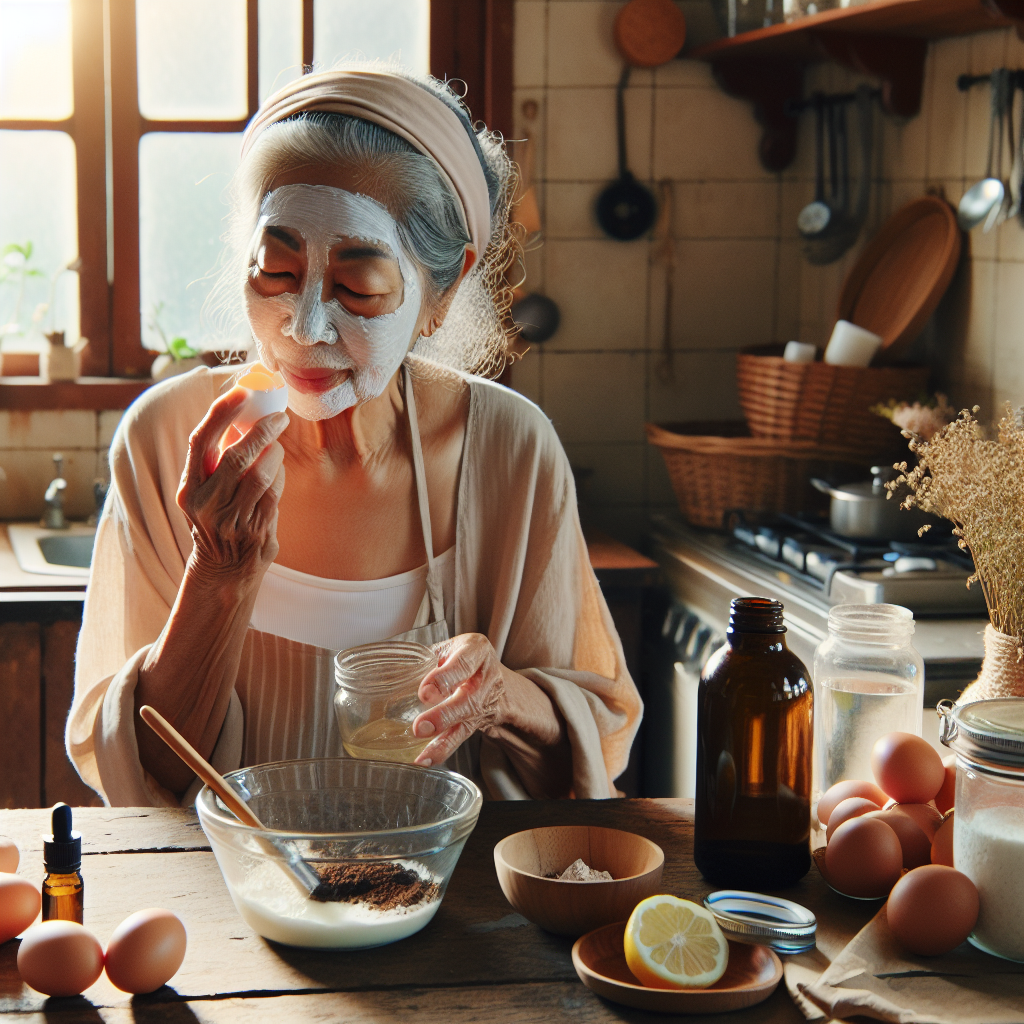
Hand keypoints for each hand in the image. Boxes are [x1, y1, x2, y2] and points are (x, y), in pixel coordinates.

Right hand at [176, 388, 287, 585]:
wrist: (222, 570)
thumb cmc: (216, 519)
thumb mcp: (205, 493)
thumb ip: (216, 461)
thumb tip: (241, 416)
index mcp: (188, 488)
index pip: (200, 441)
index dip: (220, 413)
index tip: (241, 392)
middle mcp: (205, 504)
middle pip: (236, 456)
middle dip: (261, 431)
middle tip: (278, 418)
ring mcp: (231, 520)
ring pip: (260, 474)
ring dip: (273, 453)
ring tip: (277, 444)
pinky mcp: (255, 531)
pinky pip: (274, 493)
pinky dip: (279, 476)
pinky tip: (277, 469)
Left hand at [412, 633, 508, 765]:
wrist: (500, 681)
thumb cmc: (464, 658)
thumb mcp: (450, 649)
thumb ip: (425, 658)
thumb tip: (386, 670)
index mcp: (476, 651)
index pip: (463, 664)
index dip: (444, 678)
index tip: (424, 692)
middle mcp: (484, 678)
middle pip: (468, 700)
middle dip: (444, 715)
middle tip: (420, 727)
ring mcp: (483, 703)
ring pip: (466, 724)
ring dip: (443, 742)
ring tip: (423, 756)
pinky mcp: (477, 723)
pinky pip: (460, 738)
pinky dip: (442, 750)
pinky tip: (426, 760)